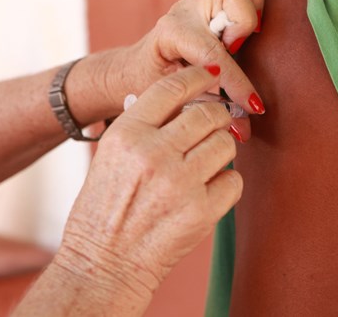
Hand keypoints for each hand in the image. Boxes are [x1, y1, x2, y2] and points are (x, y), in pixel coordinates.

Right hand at [54, 65, 242, 309]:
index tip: (211, 72)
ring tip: (205, 161)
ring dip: (221, 148)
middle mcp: (153, 154)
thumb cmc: (103, 210)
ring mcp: (180, 184)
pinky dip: (226, 182)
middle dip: (217, 114)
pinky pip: (234, 179)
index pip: (171, 88)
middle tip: (216, 122)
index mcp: (126, 135)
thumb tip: (182, 99)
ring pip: (225, 142)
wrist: (103, 265)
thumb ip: (141, 126)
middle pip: (206, 113)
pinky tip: (207, 189)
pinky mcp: (202, 212)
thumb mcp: (109, 157)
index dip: (197, 76)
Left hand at [97, 0, 262, 132]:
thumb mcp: (173, 103)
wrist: (133, 69)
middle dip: (242, 24)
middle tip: (235, 51)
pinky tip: (247, 26)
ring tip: (242, 37)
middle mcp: (186, 9)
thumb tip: (244, 131)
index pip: (213, 52)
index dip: (238, 83)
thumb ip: (208, 114)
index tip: (253, 107)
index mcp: (171, 34)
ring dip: (249, 5)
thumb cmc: (150, 88)